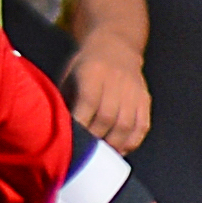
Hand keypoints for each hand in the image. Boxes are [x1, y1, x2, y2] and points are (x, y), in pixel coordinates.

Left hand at [66, 38, 150, 153]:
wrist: (115, 46)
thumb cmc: (83, 67)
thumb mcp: (68, 76)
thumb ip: (64, 100)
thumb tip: (56, 130)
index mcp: (93, 71)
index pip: (88, 102)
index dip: (80, 124)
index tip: (69, 141)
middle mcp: (117, 81)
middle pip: (108, 117)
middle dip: (94, 138)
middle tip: (83, 154)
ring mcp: (134, 91)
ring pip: (127, 124)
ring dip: (113, 144)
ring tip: (100, 156)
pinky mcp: (145, 99)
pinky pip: (142, 125)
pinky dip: (131, 142)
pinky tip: (119, 151)